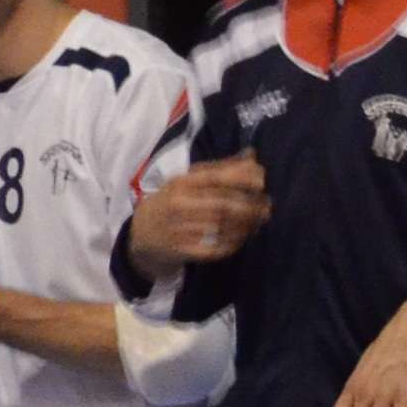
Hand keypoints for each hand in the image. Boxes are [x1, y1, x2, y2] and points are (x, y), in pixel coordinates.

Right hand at [130, 157, 269, 269]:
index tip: (262, 182)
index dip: (242, 179)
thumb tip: (253, 155)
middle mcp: (178, 205)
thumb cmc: (170, 202)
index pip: (215, 178)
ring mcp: (179, 230)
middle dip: (250, 206)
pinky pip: (214, 249)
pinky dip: (233, 244)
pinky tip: (243, 237)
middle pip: (222, 205)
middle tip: (267, 206)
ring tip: (260, 220)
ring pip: (221, 228)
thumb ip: (220, 169)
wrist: (139, 235)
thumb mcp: (186, 181)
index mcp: (180, 183)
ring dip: (246, 225)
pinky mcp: (181, 251)